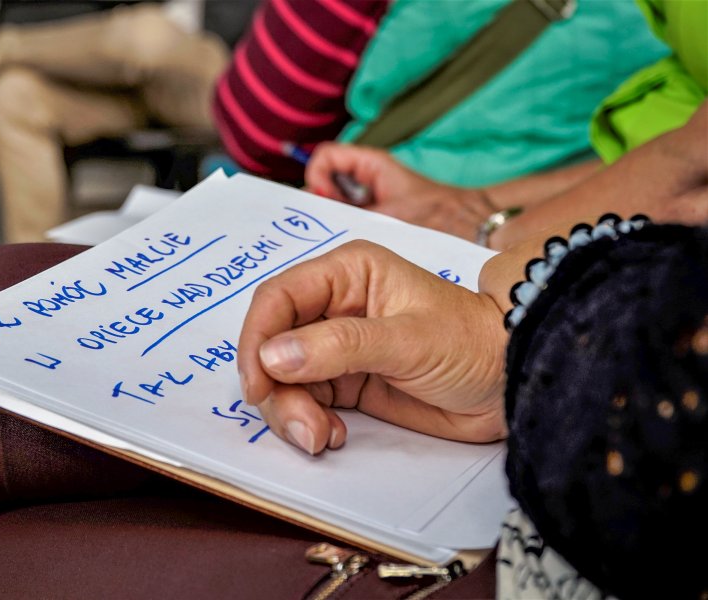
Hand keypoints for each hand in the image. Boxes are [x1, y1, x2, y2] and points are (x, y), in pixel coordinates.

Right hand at [237, 240, 508, 454]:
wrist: (510, 386)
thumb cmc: (472, 343)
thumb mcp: (408, 341)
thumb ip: (339, 347)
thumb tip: (272, 357)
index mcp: (347, 273)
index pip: (277, 298)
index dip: (257, 339)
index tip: (258, 384)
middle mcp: (334, 305)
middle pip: (272, 344)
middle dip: (276, 388)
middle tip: (301, 426)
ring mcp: (336, 346)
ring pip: (283, 378)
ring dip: (290, 412)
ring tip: (322, 437)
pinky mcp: (344, 382)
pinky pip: (304, 402)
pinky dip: (308, 423)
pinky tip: (335, 435)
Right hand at [305, 143, 494, 240]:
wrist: (467, 225)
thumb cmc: (435, 214)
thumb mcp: (389, 214)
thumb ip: (352, 212)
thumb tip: (322, 215)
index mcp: (370, 163)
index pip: (325, 157)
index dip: (317, 176)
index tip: (324, 198)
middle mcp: (366, 175)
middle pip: (325, 179)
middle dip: (321, 200)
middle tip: (327, 222)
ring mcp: (369, 195)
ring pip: (334, 200)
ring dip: (332, 217)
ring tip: (342, 234)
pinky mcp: (374, 213)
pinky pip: (348, 216)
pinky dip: (343, 227)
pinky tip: (352, 242)